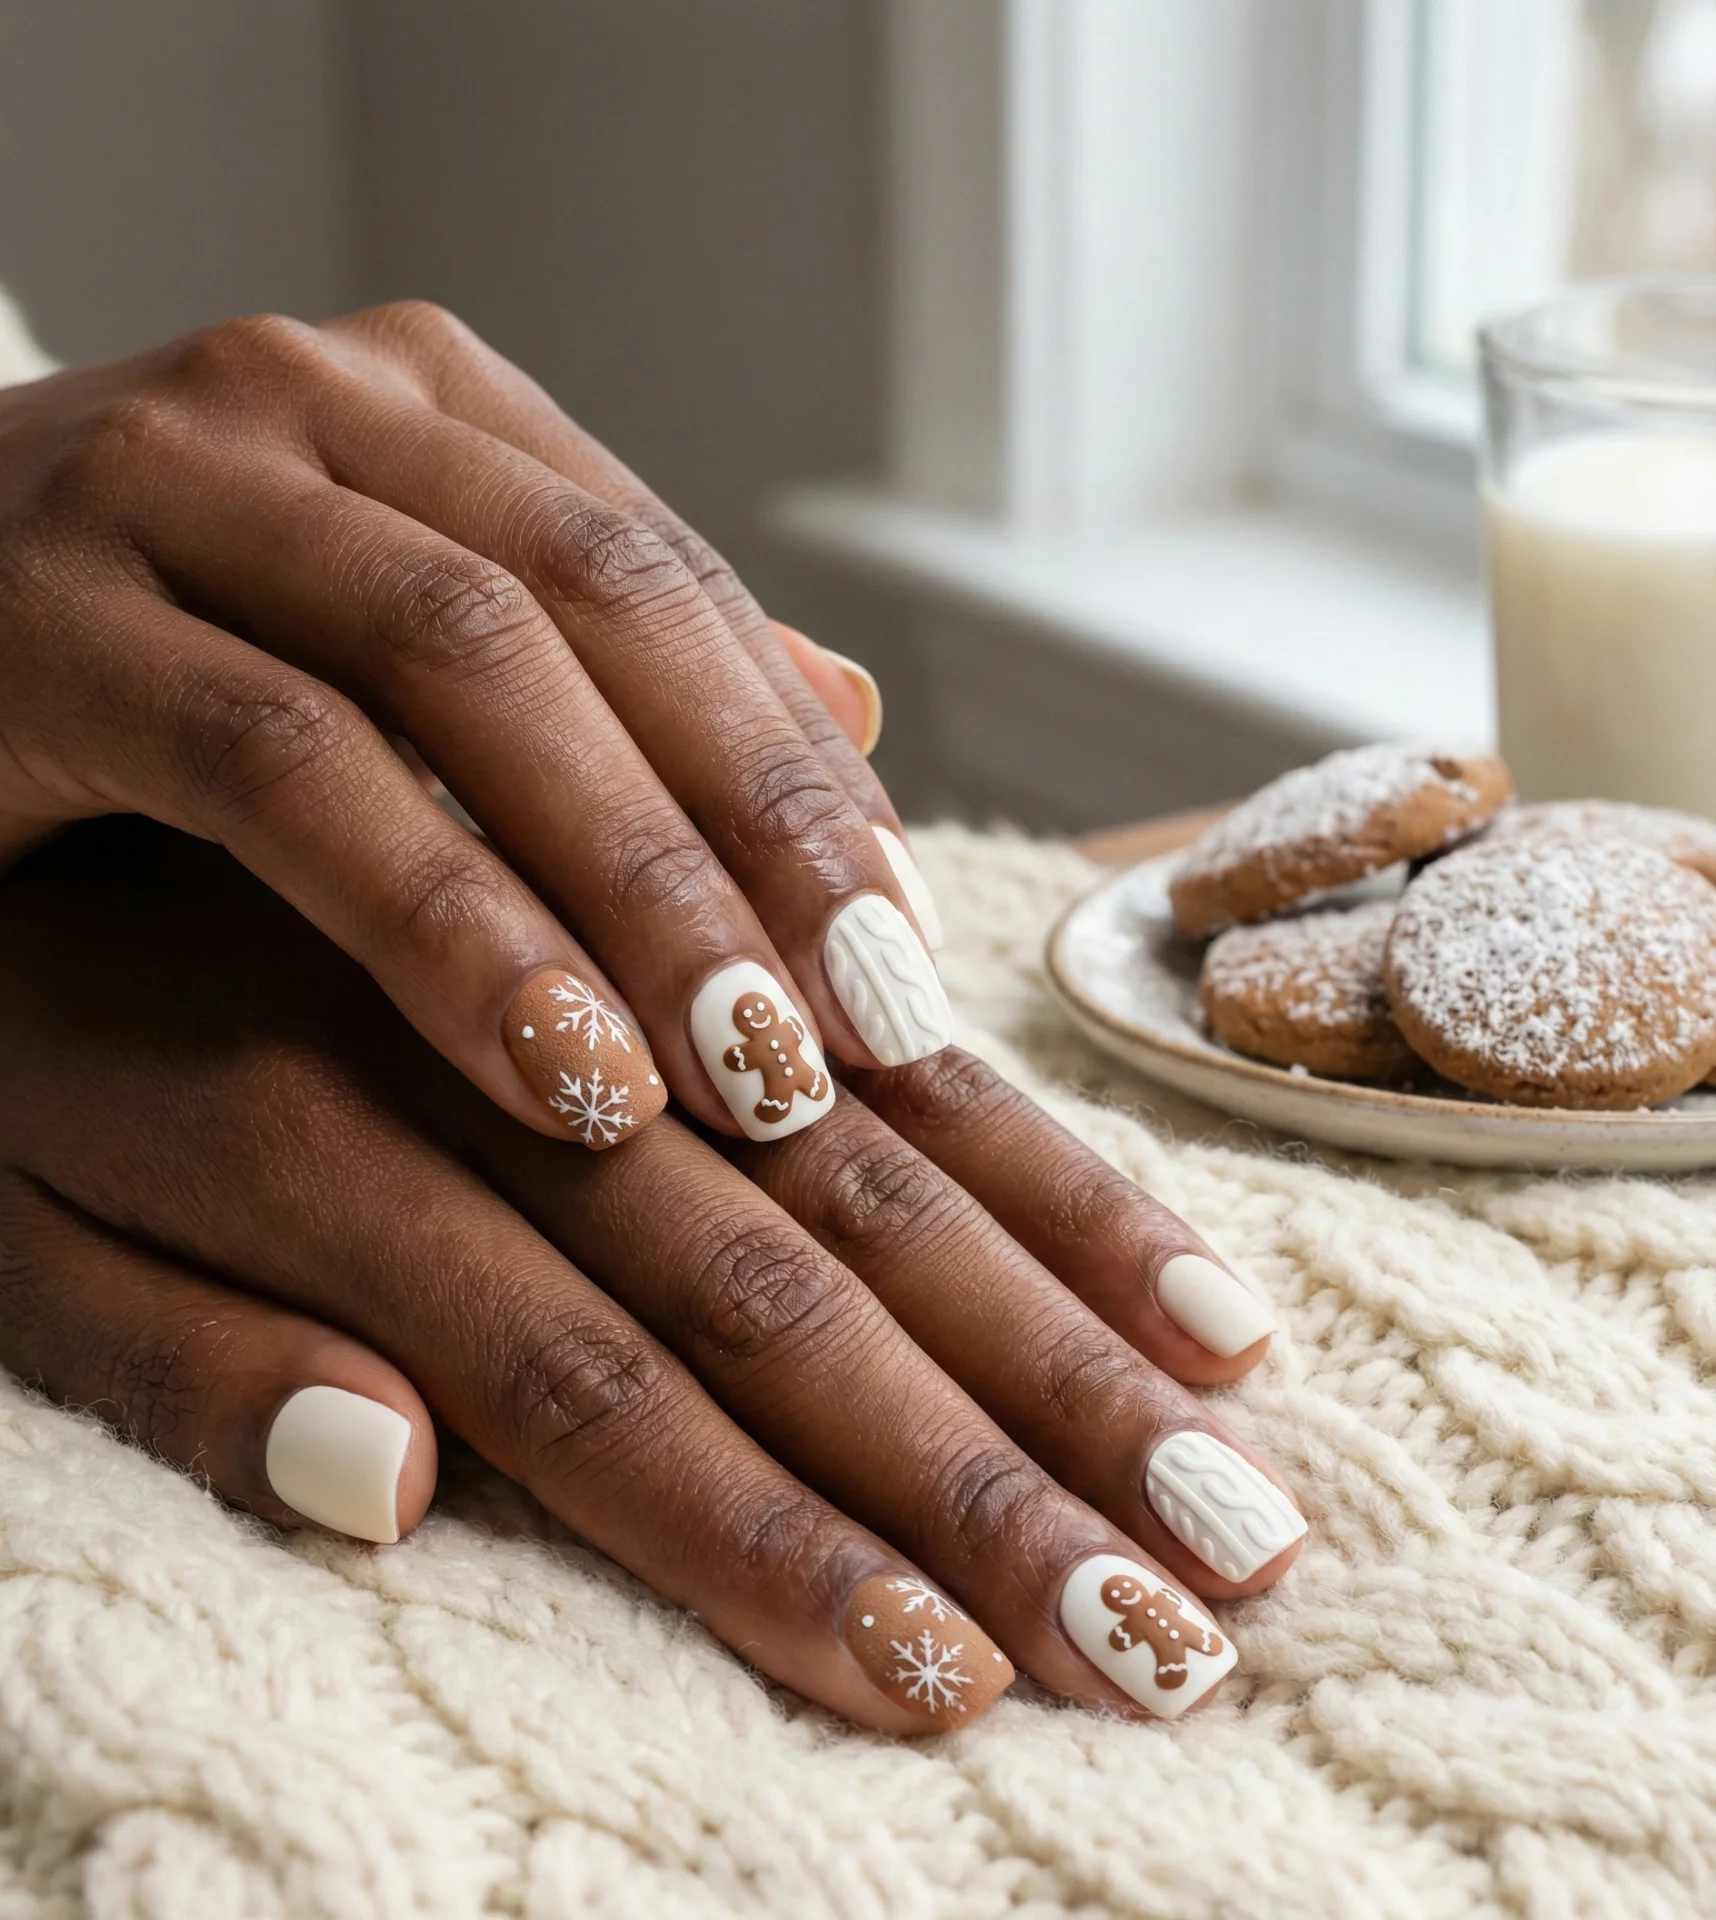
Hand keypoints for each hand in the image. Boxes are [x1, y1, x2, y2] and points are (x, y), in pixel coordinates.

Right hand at [0, 302, 940, 1149]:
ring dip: (635, 886)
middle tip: (872, 1025)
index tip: (902, 947)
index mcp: (421, 411)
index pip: (674, 584)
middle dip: (757, 831)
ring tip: (753, 1075)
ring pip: (471, 666)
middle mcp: (313, 406)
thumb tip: (851, 703)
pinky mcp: (39, 617)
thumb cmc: (130, 683)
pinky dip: (445, 923)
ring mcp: (170, 483)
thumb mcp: (380, 660)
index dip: (803, 776)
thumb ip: (604, 676)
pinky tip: (560, 1073)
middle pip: (608, 607)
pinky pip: (292, 769)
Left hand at [0, 822, 1301, 1730]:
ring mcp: (594, 925)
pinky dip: (983, 1069)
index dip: (776, 1535)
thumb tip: (405, 1479)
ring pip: (858, 1100)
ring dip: (1063, 1267)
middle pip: (784, 1261)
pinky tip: (1113, 1180)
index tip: (964, 1669)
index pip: (595, 1382)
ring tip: (1239, 1398)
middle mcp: (495, 1034)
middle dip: (1004, 1432)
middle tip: (1218, 1578)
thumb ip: (181, 1351)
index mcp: (308, 1141)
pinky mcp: (636, 845)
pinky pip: (841, 950)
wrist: (12, 651)